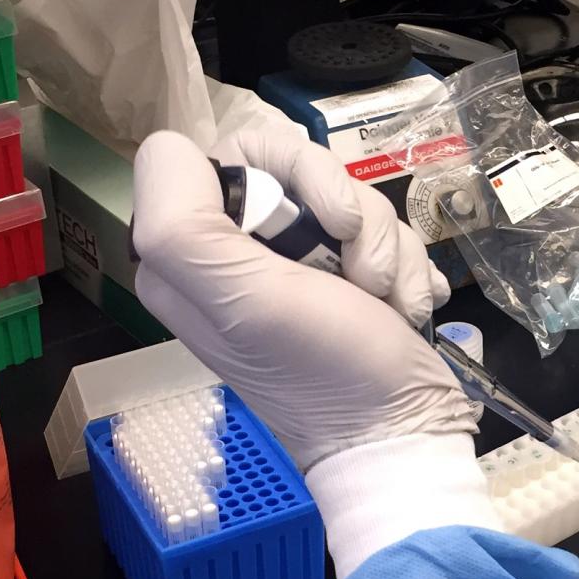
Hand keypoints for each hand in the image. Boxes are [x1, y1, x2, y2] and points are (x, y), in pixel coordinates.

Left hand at [133, 128, 470, 473]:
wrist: (402, 430)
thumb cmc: (323, 371)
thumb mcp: (240, 299)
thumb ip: (181, 223)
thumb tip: (174, 148)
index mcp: (185, 255)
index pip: (222, 152)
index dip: (278, 174)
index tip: (312, 227)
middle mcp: (232, 252)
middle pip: (293, 163)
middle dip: (348, 212)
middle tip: (362, 271)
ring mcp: (294, 263)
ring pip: (348, 196)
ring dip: (384, 248)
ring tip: (385, 301)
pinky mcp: (345, 274)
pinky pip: (382, 229)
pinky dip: (404, 266)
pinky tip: (404, 307)